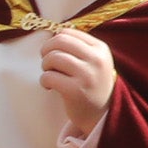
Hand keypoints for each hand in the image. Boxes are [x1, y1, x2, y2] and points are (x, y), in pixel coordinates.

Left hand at [39, 26, 117, 141]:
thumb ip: (78, 47)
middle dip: (46, 50)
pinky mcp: (74, 91)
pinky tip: (50, 87)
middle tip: (47, 63)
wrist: (102, 115)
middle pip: (59, 41)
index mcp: (100, 48)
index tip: (55, 53)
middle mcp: (96, 59)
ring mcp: (86, 75)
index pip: (68, 32)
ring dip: (45, 66)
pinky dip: (44, 81)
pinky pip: (48, 76)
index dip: (55, 41)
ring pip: (52, 57)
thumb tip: (52, 34)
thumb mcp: (94, 61)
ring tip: (50, 75)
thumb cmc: (93, 85)